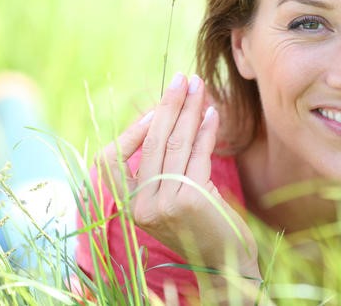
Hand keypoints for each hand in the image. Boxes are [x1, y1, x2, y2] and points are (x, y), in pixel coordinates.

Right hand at [98, 72, 258, 276]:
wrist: (227, 263)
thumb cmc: (203, 226)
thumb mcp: (173, 198)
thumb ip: (163, 170)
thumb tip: (162, 119)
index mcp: (129, 206)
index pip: (112, 159)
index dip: (134, 129)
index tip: (157, 105)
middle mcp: (140, 206)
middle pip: (151, 143)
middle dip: (168, 106)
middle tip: (182, 78)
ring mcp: (162, 204)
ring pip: (174, 145)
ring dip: (188, 110)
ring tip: (199, 86)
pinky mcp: (188, 200)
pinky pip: (196, 155)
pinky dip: (205, 131)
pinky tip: (212, 113)